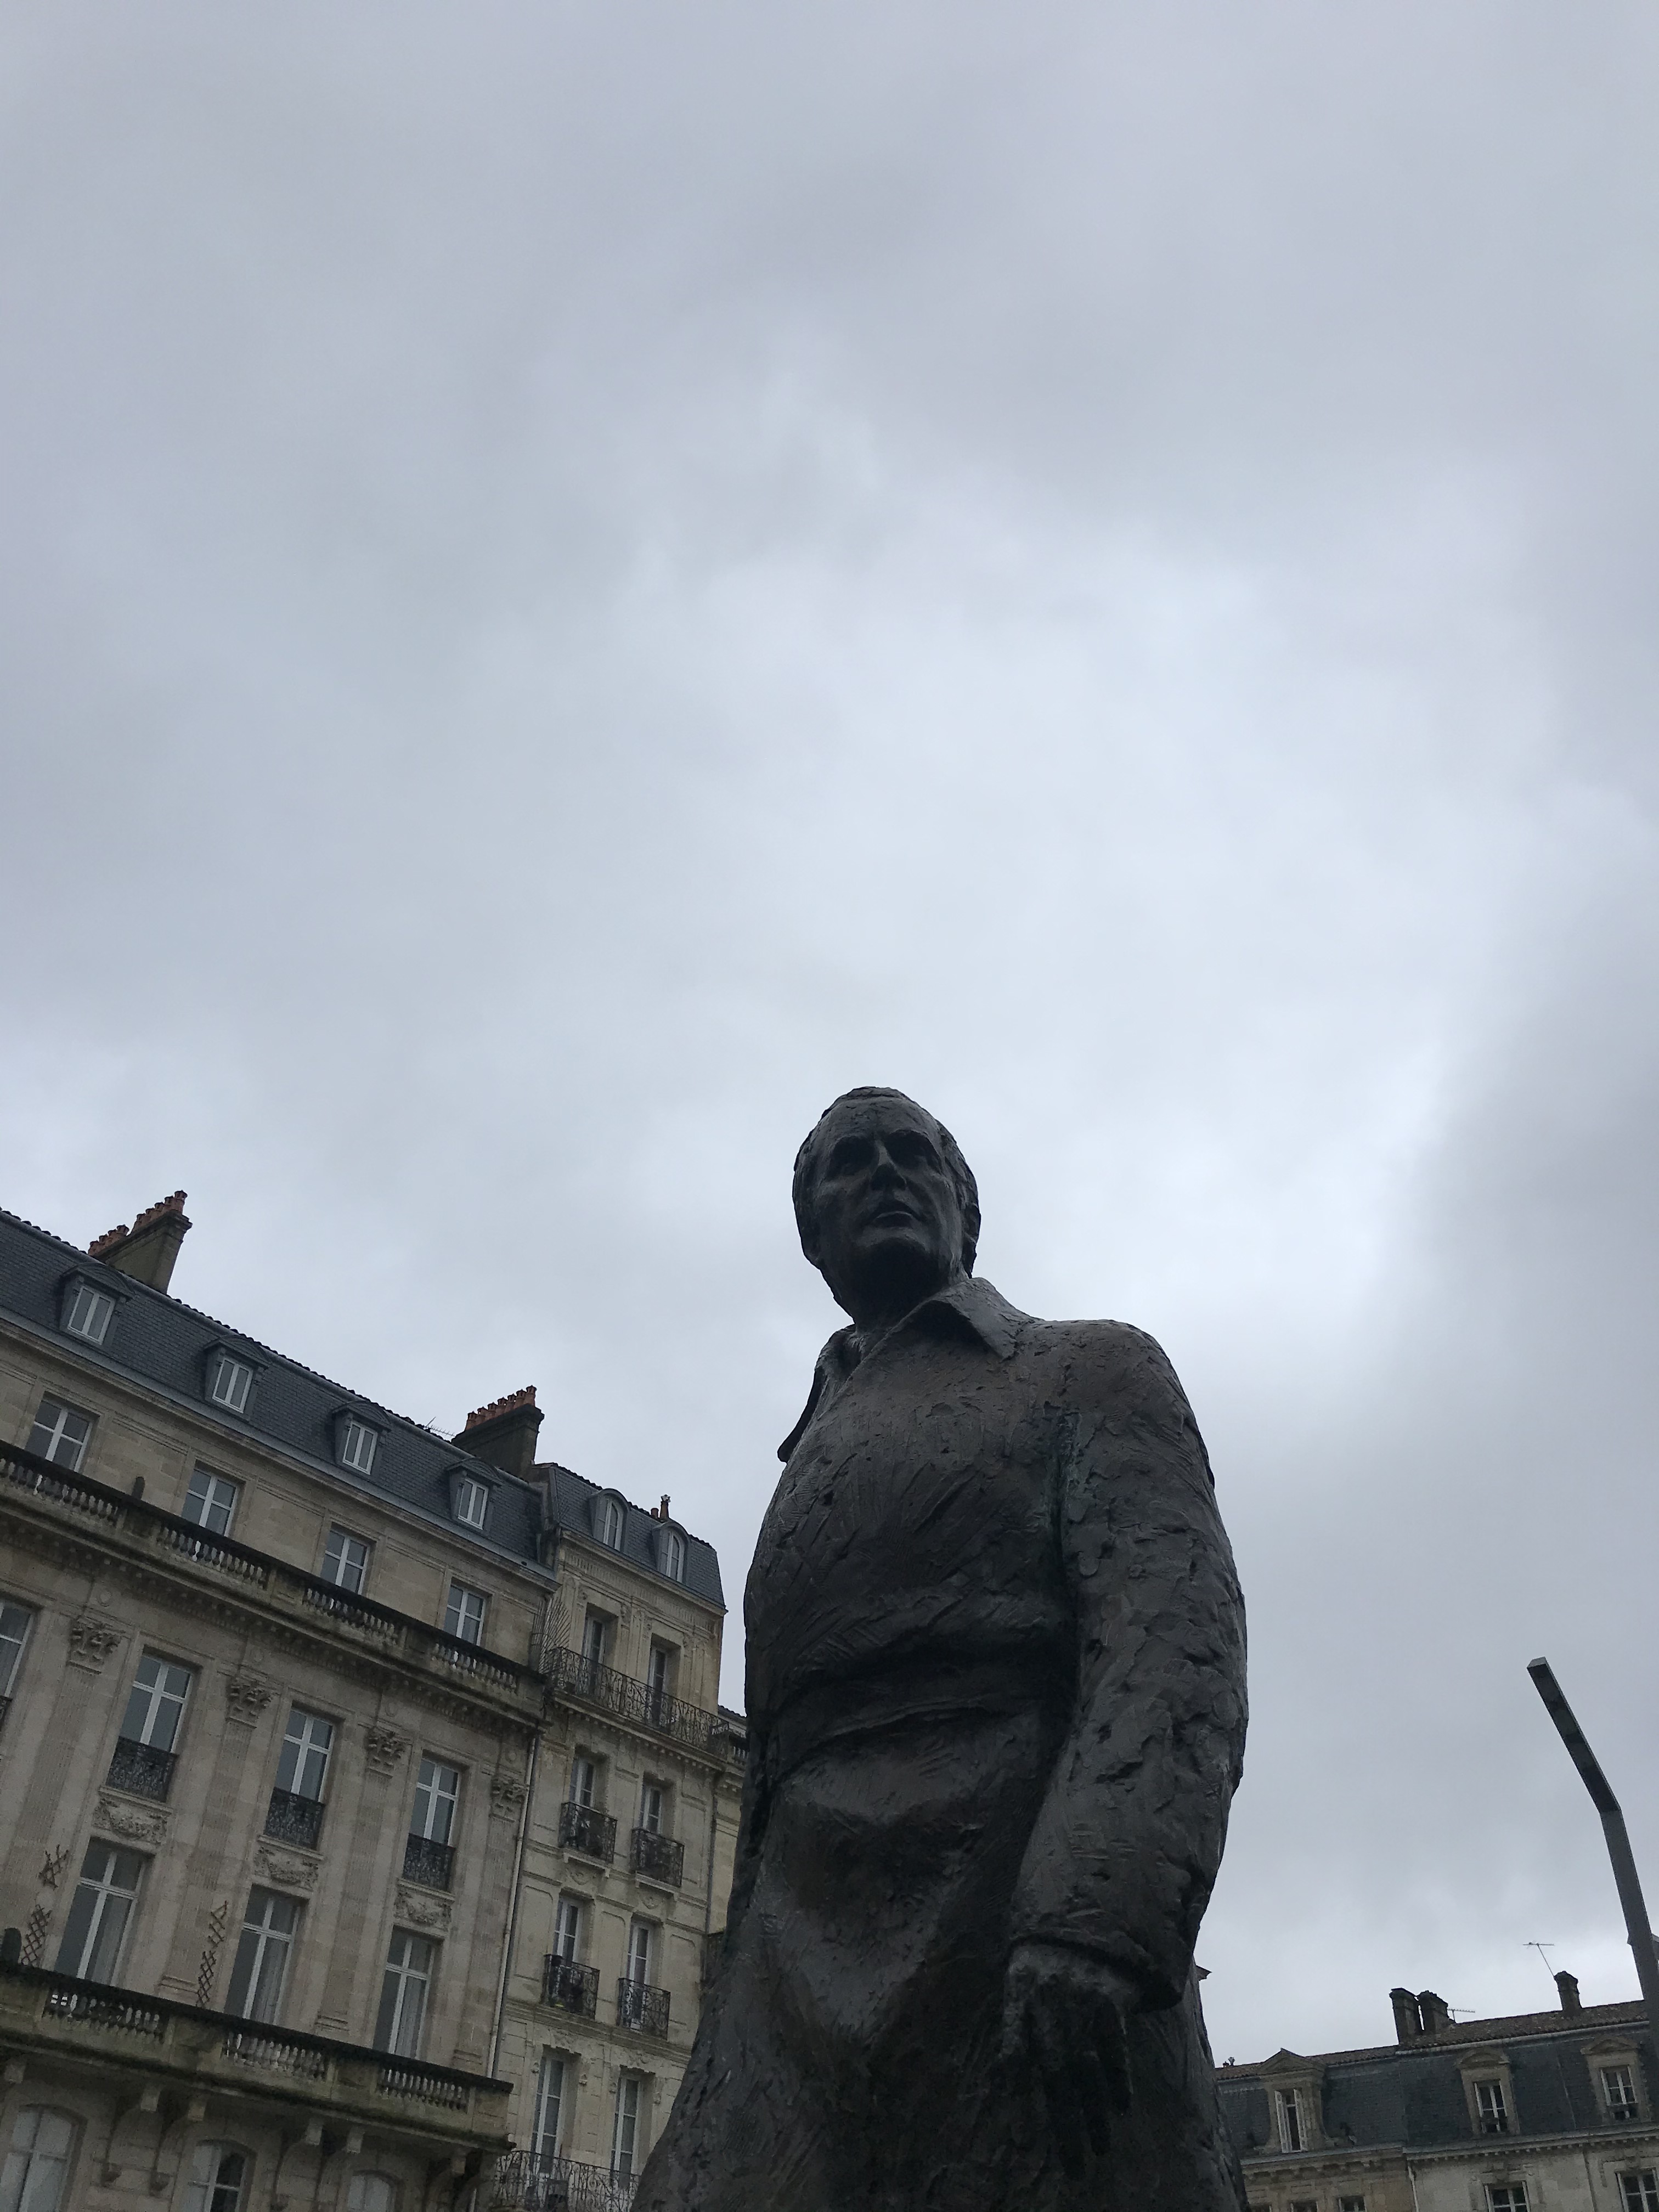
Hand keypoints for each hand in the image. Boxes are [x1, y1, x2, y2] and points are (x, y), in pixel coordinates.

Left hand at [1001, 1941, 1136, 2175]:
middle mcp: (1047, 2000)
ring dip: (1094, 2113)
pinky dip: (1119, 2079)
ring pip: (1086, 2068)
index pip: (1012, 2053)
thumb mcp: (1020, 1973)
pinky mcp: (1109, 1996)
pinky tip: (1121, 2107)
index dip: (1017, 2097)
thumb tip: (1007, 2078)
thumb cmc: (1047, 1949)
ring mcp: (1080, 1998)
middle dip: (1064, 2124)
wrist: (1088, 1905)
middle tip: (1073, 2166)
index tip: (1022, 2140)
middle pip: (1054, 2074)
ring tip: (1099, 2148)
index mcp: (1018, 1993)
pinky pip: (1114, 2046)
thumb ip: (1018, 2019)